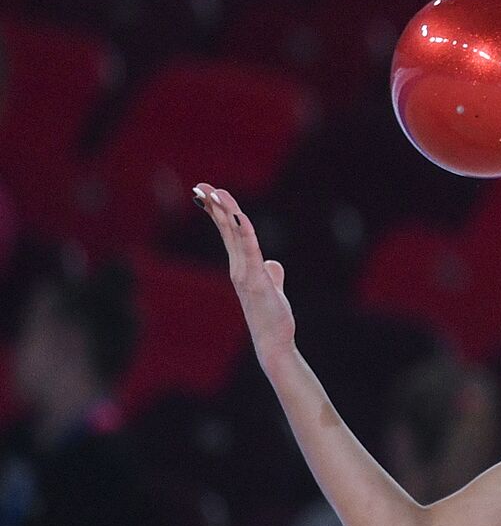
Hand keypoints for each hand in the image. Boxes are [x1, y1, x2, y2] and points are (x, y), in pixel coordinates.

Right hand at [193, 183, 295, 367]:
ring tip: (215, 192)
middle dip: (214, 206)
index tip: (208, 193)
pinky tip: (239, 216)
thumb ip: (272, 274)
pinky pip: (250, 251)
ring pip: (234, 236)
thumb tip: (274, 264)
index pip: (229, 233)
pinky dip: (244, 232)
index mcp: (242, 266)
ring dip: (225, 212)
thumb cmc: (272, 317)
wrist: (273, 341)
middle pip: (225, 230)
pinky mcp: (255, 280)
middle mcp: (238, 267)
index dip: (219, 212)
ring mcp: (244, 273)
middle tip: (201, 185)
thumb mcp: (272, 288)